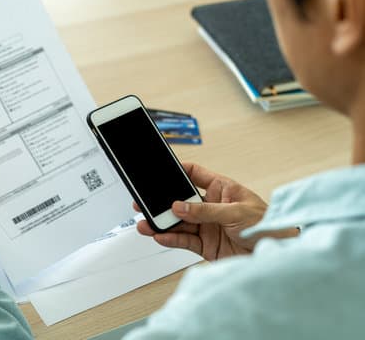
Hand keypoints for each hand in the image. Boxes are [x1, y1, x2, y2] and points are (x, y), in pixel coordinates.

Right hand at [136, 162, 295, 260]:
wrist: (278, 254)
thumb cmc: (268, 226)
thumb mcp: (236, 213)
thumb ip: (206, 210)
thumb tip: (180, 206)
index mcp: (222, 189)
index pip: (195, 174)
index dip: (178, 171)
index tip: (161, 170)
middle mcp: (212, 206)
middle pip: (181, 201)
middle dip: (163, 202)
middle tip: (146, 203)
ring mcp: (207, 226)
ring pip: (179, 223)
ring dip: (163, 224)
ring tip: (147, 224)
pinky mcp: (206, 245)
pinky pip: (184, 240)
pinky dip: (171, 239)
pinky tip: (161, 236)